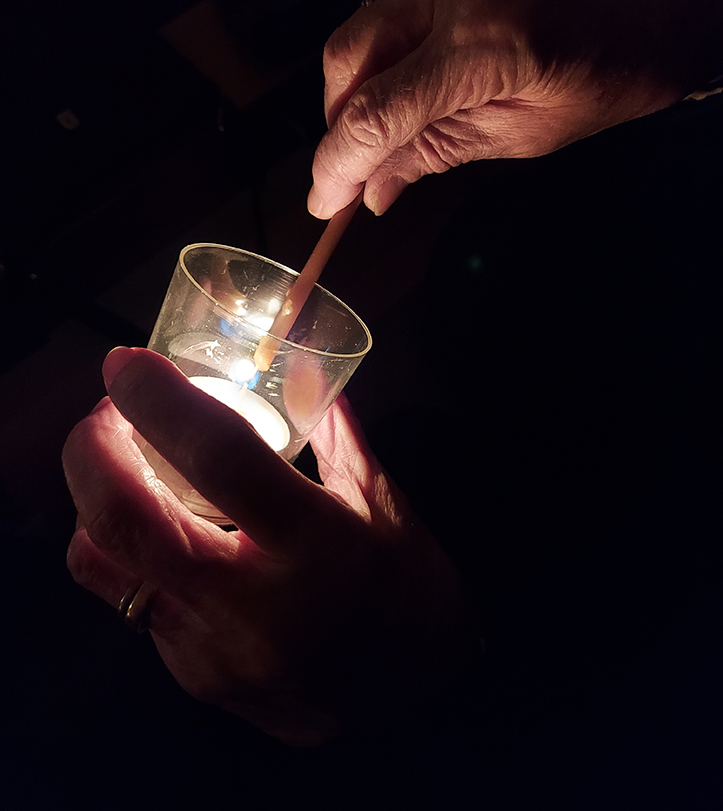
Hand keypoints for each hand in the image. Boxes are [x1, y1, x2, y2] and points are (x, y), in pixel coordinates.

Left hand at [64, 348, 476, 745]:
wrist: (415, 707)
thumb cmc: (409, 592)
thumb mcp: (385, 504)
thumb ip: (335, 432)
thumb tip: (298, 365)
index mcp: (316, 545)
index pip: (217, 455)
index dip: (159, 399)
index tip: (126, 364)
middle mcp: (250, 604)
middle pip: (124, 517)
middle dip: (90, 450)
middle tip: (106, 413)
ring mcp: (209, 650)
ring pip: (104, 565)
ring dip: (96, 501)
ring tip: (125, 466)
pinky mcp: (191, 677)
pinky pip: (131, 602)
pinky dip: (131, 550)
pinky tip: (163, 531)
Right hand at [309, 0, 722, 216]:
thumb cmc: (617, 69)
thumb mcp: (525, 133)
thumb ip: (437, 154)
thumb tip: (374, 190)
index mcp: (488, 45)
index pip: (376, 112)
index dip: (336, 165)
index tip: (324, 201)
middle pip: (348, 58)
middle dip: (338, 121)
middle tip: (355, 167)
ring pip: (362, 28)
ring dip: (359, 87)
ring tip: (388, 130)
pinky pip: (393, 6)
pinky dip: (387, 53)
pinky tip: (408, 84)